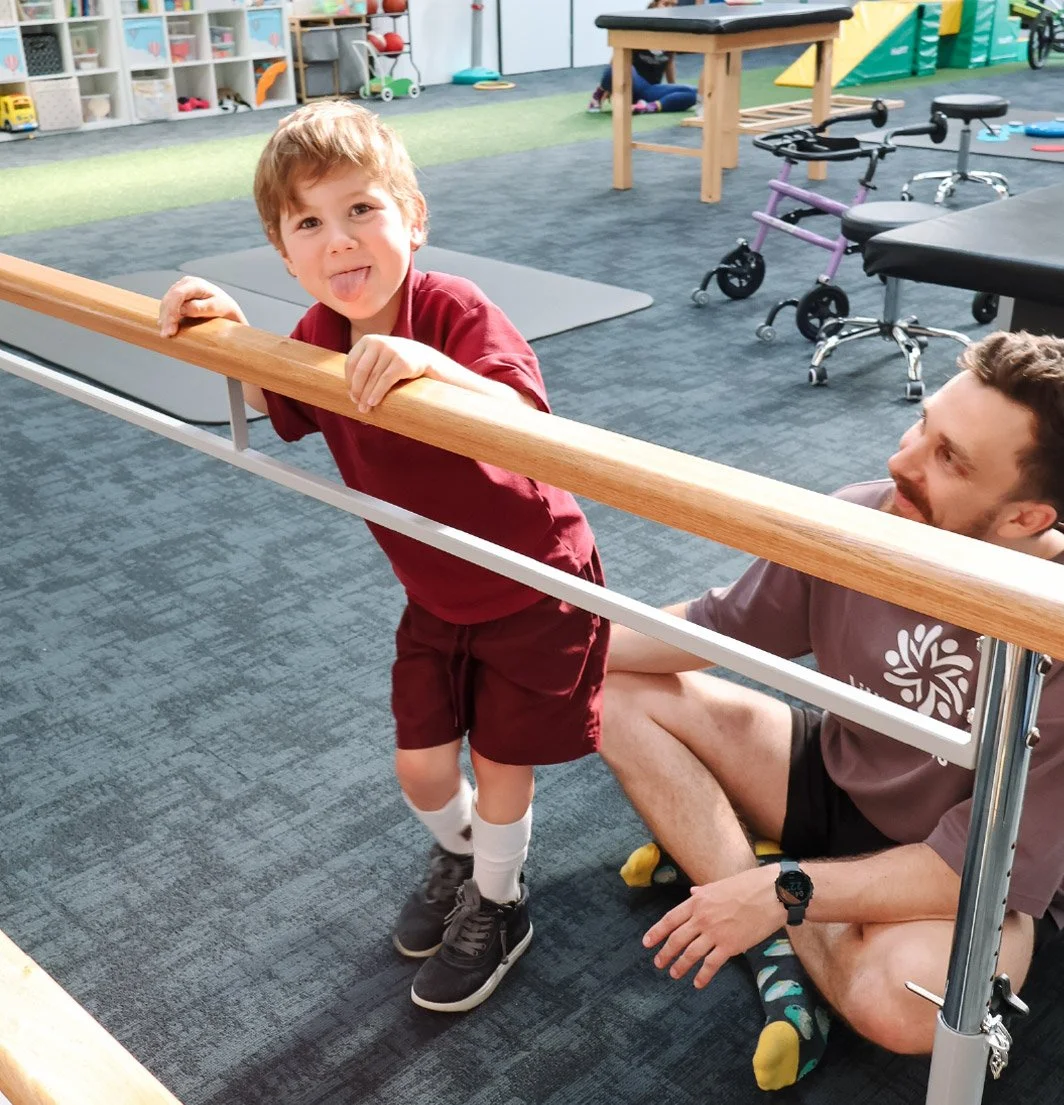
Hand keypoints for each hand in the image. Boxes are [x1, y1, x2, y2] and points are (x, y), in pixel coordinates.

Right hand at [158, 276, 246, 337]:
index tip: (172, 328)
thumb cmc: (226, 310)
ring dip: (164, 319)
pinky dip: (165, 317)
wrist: (229, 311)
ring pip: (166, 303)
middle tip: (166, 335)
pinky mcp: (178, 298)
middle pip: (170, 299)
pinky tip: (165, 327)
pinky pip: (167, 306)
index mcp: (196, 284)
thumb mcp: (218, 308)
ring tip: (166, 335)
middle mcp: (186, 284)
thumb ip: (201, 308)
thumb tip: (183, 309)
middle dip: (166, 317)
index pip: (178, 295)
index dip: (172, 311)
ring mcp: (181, 289)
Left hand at [345, 334, 440, 412]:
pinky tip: (373, 402)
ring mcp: (391, 351)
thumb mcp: (379, 356)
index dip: (349, 381)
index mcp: (368, 340)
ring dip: (366, 396)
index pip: (351, 363)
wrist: (424, 357)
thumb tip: (351, 395)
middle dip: (357, 391)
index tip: (352, 395)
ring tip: (364, 408)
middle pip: (361, 371)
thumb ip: (365, 367)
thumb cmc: (396, 361)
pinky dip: (377, 393)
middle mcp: (378, 343)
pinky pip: (385, 380)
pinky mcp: (402, 362)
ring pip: (372, 378)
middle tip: (357, 405)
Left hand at [642, 866, 780, 988]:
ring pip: (691, 953)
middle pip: (677, 938)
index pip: (670, 919)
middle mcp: (702, 917)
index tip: (646, 943)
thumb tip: (692, 892)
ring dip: (680, 965)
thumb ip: (703, 892)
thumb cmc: (747, 886)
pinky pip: (711, 964)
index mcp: (698, 901)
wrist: (771, 893)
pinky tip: (698, 983)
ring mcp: (715, 933)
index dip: (656, 932)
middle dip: (666, 952)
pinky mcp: (730, 946)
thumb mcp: (719, 885)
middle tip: (658, 963)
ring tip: (674, 974)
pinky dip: (703, 976)